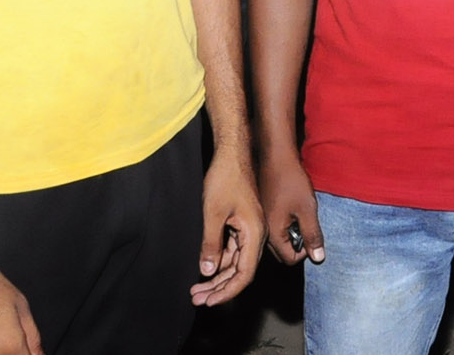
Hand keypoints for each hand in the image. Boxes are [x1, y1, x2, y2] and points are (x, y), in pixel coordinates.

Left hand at [192, 148, 262, 305]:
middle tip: (197, 299)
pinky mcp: (242, 223)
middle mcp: (256, 235)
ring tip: (197, 289)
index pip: (244, 274)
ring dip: (217, 276)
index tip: (208, 301)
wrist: (232, 152)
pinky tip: (205, 267)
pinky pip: (232, 249)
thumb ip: (211, 243)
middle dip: (219, 288)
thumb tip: (207, 271)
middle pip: (240, 272)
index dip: (226, 291)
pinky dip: (219, 260)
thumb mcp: (213, 213)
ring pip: (235, 262)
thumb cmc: (226, 178)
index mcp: (255, 234)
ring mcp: (250, 229)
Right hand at [258, 147, 323, 266]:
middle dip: (296, 243)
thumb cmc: (291, 180)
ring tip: (299, 213)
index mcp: (272, 234)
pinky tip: (291, 205)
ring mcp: (261, 220)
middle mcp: (263, 230)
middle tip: (306, 223)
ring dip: (290, 232)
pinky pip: (273, 226)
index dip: (305, 251)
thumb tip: (318, 258)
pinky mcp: (261, 210)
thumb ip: (312, 235)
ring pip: (278, 239)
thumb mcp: (308, 209)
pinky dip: (284, 222)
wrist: (275, 156)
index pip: (290, 259)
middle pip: (282, 252)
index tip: (311, 232)